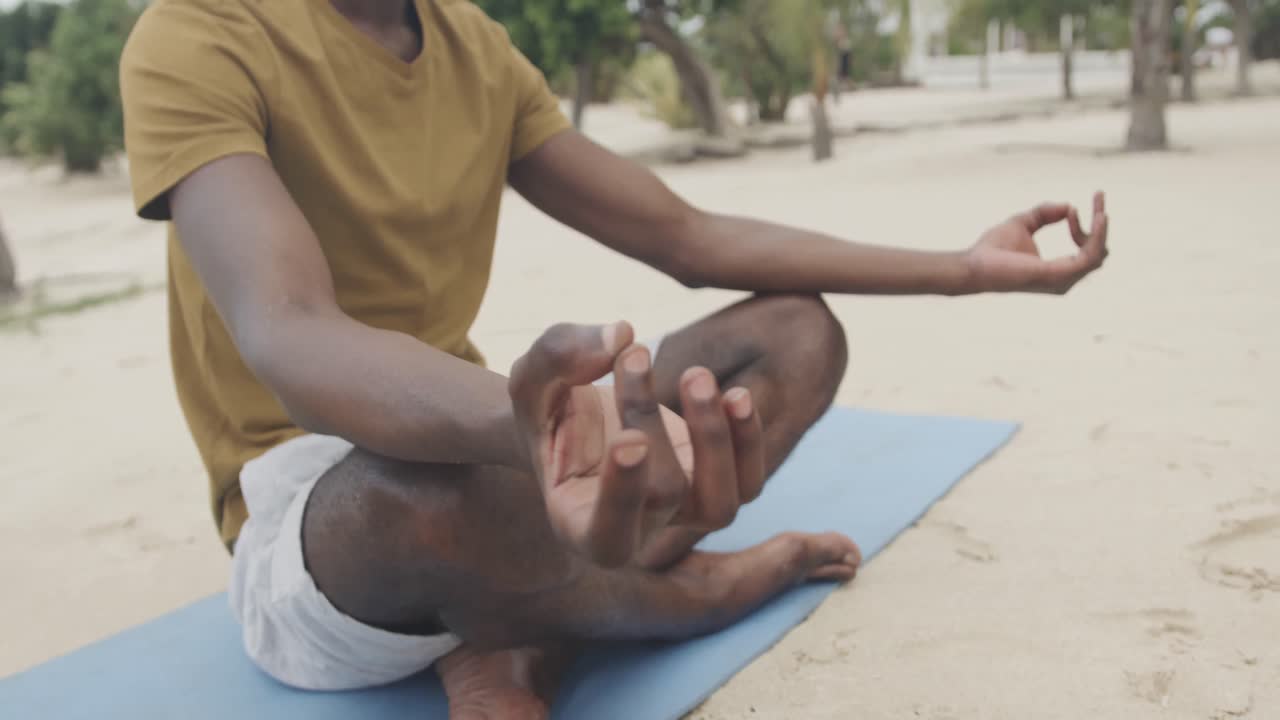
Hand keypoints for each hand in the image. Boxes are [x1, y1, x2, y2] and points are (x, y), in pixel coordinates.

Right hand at [508, 322, 763, 567]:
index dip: (623, 495)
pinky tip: (735, 395)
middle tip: (633, 356)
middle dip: (648, 418)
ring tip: (696, 376)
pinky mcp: (711, 483)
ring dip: (714, 438)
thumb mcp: (533, 376)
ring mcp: (679, 511)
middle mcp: (634, 531)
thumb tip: (621, 335)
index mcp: (577, 525)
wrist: (574, 414)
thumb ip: (560, 355)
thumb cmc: (548, 403)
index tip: (629, 439)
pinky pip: (747, 483)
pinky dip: (746, 440)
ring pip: (720, 506)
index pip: (607, 536)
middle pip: (663, 494)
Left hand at [966, 192, 1109, 293]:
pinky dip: (1095, 236)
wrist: (973, 263)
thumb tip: (1068, 206)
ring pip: (1098, 254)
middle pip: (1098, 252)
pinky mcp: (1056, 275)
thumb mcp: (1024, 222)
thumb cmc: (993, 249)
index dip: (1084, 226)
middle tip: (1099, 196)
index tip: (1072, 208)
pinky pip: (1089, 257)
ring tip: (1100, 207)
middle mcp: (1064, 279)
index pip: (1086, 250)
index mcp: (1059, 271)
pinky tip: (1097, 217)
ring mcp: (1062, 280)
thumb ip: (1044, 214)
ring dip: (1101, 228)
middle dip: (1101, 224)